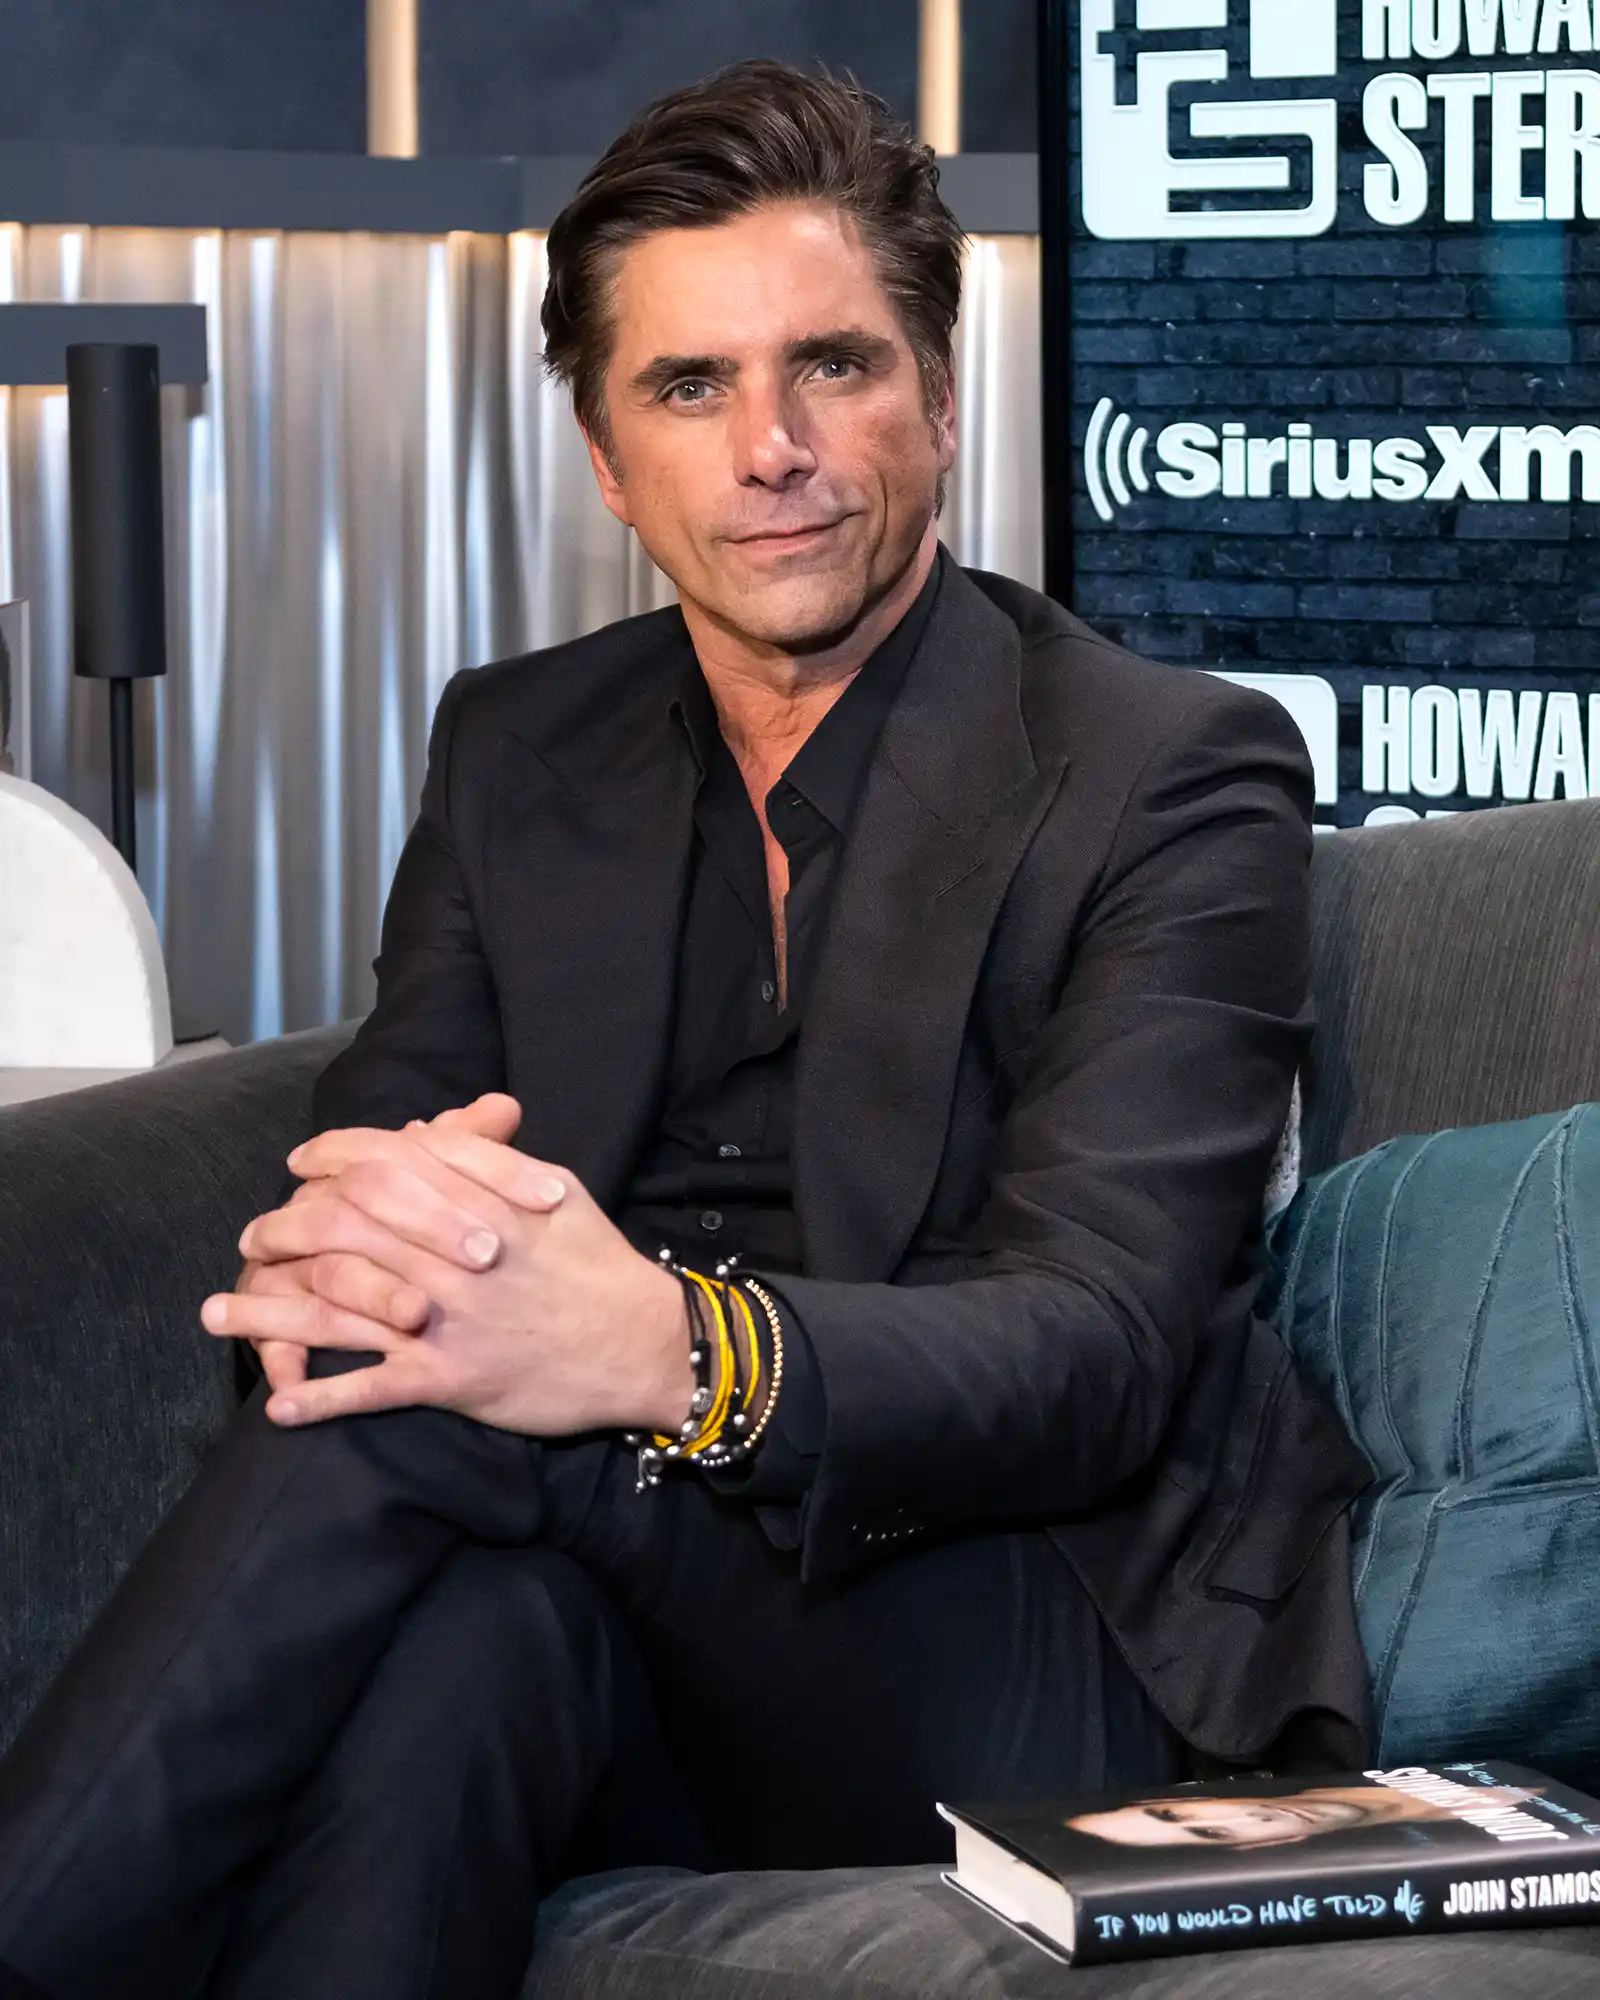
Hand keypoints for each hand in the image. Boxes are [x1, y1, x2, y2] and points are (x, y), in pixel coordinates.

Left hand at [205, 1113, 693, 1438]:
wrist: (644, 1342)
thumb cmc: (597, 1261)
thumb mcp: (553, 1186)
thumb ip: (485, 1158)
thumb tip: (419, 1134)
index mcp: (479, 1203)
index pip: (385, 1165)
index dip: (331, 1159)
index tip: (298, 1164)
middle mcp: (454, 1257)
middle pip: (344, 1230)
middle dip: (283, 1230)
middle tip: (253, 1238)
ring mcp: (448, 1321)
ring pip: (339, 1310)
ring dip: (270, 1315)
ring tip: (218, 1315)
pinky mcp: (453, 1380)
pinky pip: (374, 1388)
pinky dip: (323, 1398)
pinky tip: (278, 1406)